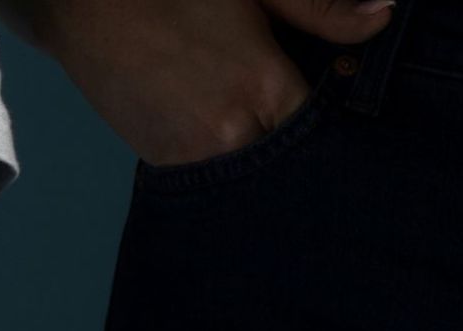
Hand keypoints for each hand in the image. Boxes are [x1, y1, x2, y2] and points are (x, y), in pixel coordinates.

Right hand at [29, 0, 394, 166]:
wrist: (79, 3)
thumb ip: (320, 8)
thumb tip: (384, 17)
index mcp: (264, 85)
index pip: (326, 134)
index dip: (341, 133)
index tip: (353, 135)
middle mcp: (233, 134)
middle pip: (294, 169)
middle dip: (307, 160)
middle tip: (321, 156)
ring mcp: (194, 157)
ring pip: (255, 182)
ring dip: (267, 164)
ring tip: (265, 135)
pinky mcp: (163, 165)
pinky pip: (215, 179)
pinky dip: (230, 164)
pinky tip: (231, 136)